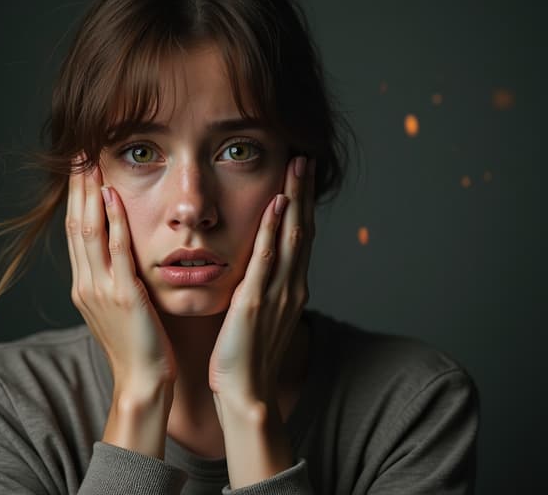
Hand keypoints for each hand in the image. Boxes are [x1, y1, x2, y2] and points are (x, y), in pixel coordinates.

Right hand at [66, 157, 177, 392]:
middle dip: (76, 188)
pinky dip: (113, 220)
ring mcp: (100, 289)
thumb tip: (115, 251)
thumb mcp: (117, 308)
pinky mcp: (122, 295)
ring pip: (89, 232)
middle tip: (77, 154)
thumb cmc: (136, 344)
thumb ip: (112, 278)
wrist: (141, 380)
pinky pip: (116, 250)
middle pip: (76, 226)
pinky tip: (113, 195)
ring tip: (90, 162)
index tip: (79, 169)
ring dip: (89, 194)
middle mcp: (85, 284)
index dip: (76, 199)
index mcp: (84, 286)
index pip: (76, 233)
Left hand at [208, 155, 315, 406]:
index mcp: (291, 288)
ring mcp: (278, 293)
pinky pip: (266, 260)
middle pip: (301, 229)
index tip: (300, 176)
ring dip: (294, 199)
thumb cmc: (249, 356)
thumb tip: (261, 266)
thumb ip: (265, 288)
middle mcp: (291, 286)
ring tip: (296, 167)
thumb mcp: (261, 315)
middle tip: (304, 158)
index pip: (298, 237)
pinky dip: (272, 230)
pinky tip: (275, 205)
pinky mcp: (256, 303)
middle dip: (304, 193)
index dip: (302, 205)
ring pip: (290, 237)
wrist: (247, 393)